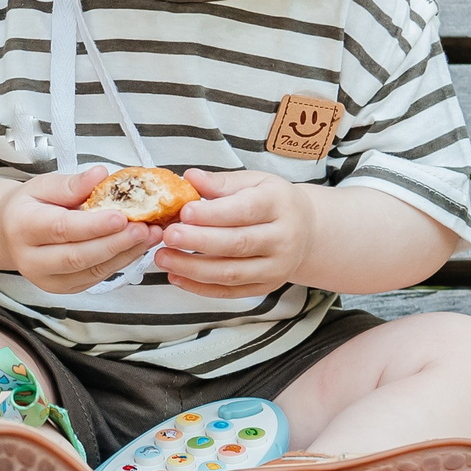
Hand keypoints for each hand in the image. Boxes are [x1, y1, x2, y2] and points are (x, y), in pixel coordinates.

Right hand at [0, 166, 160, 294]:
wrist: (12, 233)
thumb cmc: (31, 205)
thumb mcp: (43, 185)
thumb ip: (72, 183)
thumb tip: (100, 175)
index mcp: (23, 228)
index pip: (61, 229)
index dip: (94, 225)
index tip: (123, 216)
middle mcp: (32, 260)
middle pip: (78, 256)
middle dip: (116, 243)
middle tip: (146, 228)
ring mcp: (48, 279)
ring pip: (92, 271)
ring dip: (125, 253)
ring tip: (151, 234)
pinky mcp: (65, 288)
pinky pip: (97, 277)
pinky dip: (121, 261)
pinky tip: (138, 245)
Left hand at [155, 170, 315, 299]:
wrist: (307, 231)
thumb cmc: (273, 202)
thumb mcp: (254, 182)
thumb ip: (221, 182)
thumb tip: (190, 177)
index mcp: (279, 205)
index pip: (245, 210)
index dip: (213, 214)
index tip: (183, 212)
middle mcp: (282, 239)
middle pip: (237, 244)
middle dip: (198, 242)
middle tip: (167, 236)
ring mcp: (276, 267)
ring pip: (231, 273)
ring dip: (193, 268)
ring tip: (163, 258)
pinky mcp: (265, 287)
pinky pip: (230, 292)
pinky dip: (200, 287)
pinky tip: (176, 277)